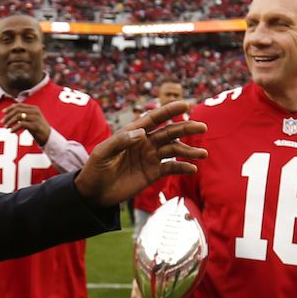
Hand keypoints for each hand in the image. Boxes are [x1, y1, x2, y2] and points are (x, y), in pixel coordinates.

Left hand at [2, 103, 51, 145]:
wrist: (48, 137)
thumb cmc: (38, 129)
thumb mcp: (31, 120)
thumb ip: (23, 115)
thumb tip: (10, 113)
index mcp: (34, 108)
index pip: (19, 105)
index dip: (10, 108)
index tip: (3, 112)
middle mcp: (35, 111)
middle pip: (18, 110)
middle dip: (8, 116)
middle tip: (2, 122)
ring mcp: (36, 118)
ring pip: (19, 116)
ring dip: (10, 122)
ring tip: (6, 127)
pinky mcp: (35, 125)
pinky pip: (22, 124)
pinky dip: (15, 127)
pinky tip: (11, 131)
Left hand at [73, 100, 207, 206]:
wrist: (93, 193)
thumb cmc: (94, 169)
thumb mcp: (103, 153)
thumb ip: (120, 142)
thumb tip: (141, 133)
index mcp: (133, 133)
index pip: (154, 118)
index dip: (169, 111)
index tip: (185, 105)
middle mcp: (145, 143)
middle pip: (169, 132)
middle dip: (186, 128)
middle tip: (203, 127)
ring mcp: (150, 158)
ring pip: (174, 150)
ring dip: (189, 151)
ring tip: (203, 154)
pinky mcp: (152, 173)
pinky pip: (171, 168)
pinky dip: (182, 168)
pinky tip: (192, 169)